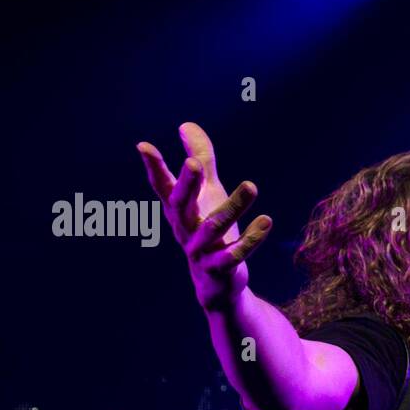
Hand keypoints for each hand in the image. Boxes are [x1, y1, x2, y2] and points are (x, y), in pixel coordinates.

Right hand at [136, 122, 271, 311]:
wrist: (218, 285)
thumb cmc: (210, 232)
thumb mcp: (208, 193)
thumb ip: (200, 159)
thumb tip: (186, 125)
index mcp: (180, 210)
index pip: (163, 186)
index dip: (153, 167)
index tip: (143, 146)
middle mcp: (185, 229)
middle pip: (181, 205)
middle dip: (188, 185)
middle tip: (195, 164)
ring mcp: (201, 251)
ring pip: (213, 228)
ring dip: (233, 207)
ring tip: (252, 185)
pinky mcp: (219, 269)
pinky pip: (233, 255)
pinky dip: (251, 239)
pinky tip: (266, 220)